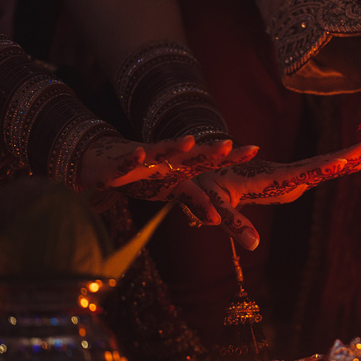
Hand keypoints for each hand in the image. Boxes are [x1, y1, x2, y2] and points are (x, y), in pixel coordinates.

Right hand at [78, 133, 254, 196]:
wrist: (104, 162)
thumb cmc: (146, 177)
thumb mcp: (173, 189)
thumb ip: (197, 201)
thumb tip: (218, 218)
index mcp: (181, 166)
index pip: (212, 160)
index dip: (232, 156)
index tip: (255, 148)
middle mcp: (166, 160)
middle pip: (192, 154)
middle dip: (210, 151)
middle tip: (230, 145)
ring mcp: (144, 160)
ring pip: (161, 151)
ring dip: (175, 146)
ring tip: (190, 141)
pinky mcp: (119, 166)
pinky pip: (127, 162)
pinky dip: (133, 159)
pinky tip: (140, 154)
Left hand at [190, 138, 360, 249]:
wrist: (196, 173)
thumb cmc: (203, 187)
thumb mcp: (215, 205)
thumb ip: (234, 223)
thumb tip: (254, 246)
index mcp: (271, 176)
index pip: (307, 171)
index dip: (329, 166)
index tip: (351, 158)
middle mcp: (282, 173)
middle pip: (322, 164)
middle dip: (349, 155)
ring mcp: (285, 176)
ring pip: (322, 166)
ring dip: (347, 159)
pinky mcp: (284, 181)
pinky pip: (315, 174)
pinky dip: (335, 168)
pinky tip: (350, 166)